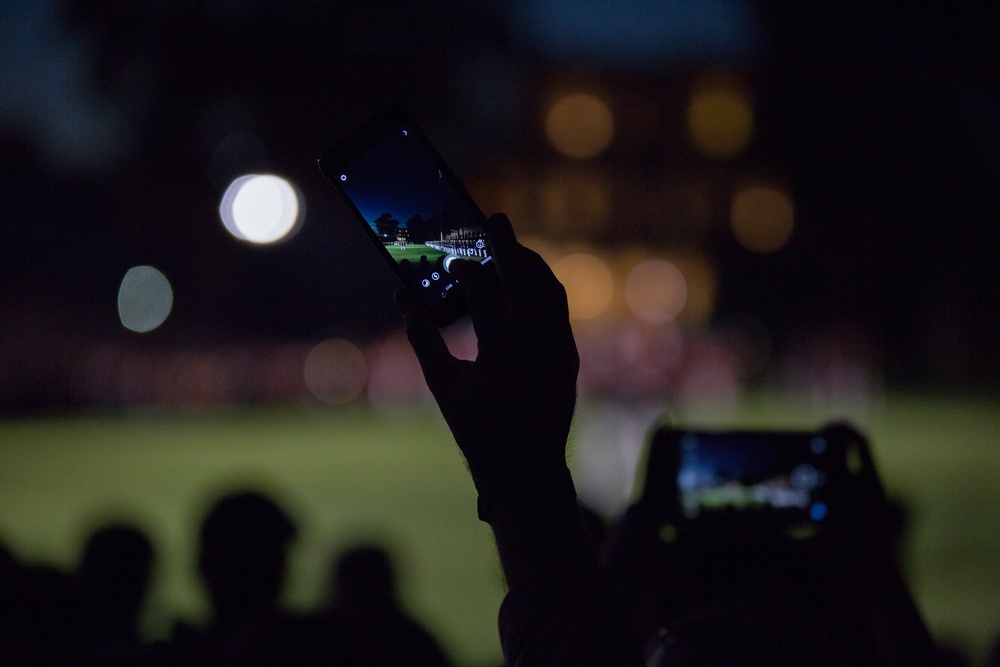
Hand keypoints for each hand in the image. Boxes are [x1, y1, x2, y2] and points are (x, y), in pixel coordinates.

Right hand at [396, 213, 579, 504]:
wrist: (527, 469)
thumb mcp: (443, 386)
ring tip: (510, 245)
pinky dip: (542, 287)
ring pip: (550, 290)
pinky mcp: (570, 355)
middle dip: (508, 245)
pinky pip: (559, 308)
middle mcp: (537, 347)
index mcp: (501, 356)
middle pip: (525, 280)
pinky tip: (526, 278)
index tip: (455, 257)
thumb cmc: (478, 431)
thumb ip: (422, 339)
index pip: (485, 296)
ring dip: (530, 263)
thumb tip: (404, 298)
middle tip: (495, 219)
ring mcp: (559, 350)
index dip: (468, 271)